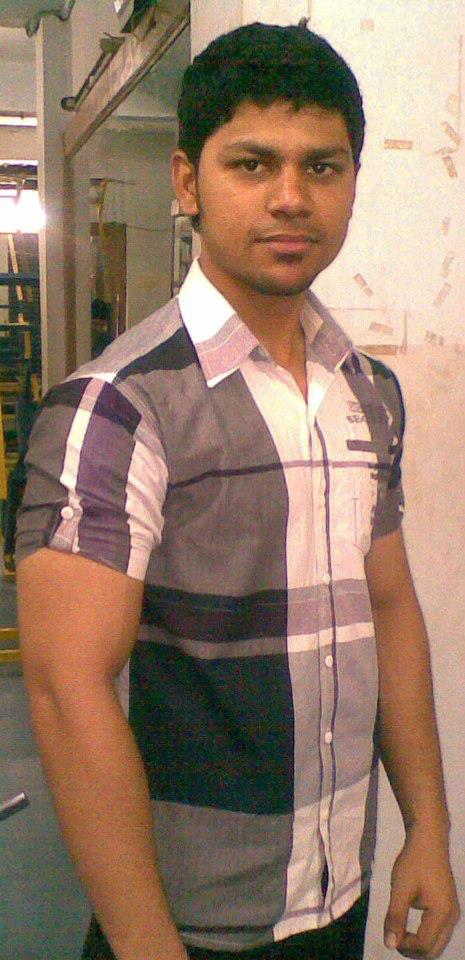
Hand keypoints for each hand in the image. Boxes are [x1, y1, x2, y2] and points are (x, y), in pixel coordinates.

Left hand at [384, 826, 459, 957]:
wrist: (428, 839)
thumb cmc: (413, 862)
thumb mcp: (400, 889)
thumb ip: (395, 917)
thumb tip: (390, 945)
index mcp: (442, 914)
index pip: (424, 945)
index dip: (405, 946)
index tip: (390, 933)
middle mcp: (452, 917)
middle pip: (434, 950)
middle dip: (413, 950)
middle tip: (394, 937)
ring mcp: (453, 912)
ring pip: (437, 943)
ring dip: (419, 944)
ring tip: (400, 931)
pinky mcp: (449, 907)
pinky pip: (439, 932)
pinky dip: (425, 935)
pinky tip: (411, 925)